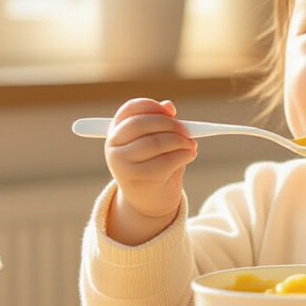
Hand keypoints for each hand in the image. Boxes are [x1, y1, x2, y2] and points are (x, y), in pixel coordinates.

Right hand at [103, 98, 197, 245]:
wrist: (147, 201)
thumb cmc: (152, 165)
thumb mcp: (153, 142)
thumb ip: (160, 123)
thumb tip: (169, 105)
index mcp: (114, 132)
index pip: (130, 109)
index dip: (152, 106)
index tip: (171, 111)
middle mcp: (113, 147)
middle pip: (142, 124)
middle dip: (170, 124)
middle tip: (188, 130)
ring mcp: (122, 164)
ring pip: (156, 142)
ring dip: (180, 141)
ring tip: (191, 145)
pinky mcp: (138, 178)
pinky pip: (166, 161)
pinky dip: (184, 155)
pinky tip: (190, 155)